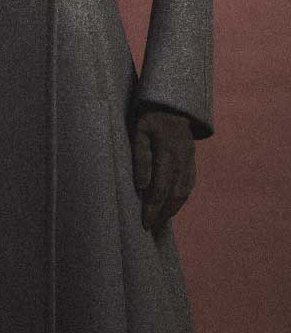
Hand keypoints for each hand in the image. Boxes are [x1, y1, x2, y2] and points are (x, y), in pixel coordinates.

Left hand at [132, 107, 195, 231]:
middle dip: (162, 214)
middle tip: (151, 228)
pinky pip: (189, 184)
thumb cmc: (151, 118)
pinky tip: (172, 205)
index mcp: (168, 155)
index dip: (152, 208)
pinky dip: (181, 198)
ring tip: (160, 222)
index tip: (144, 223)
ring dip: (172, 209)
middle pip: (173, 195)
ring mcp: (189, 161)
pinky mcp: (192, 160)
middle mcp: (182, 161)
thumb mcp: (140, 132)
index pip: (160, 189)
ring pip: (183, 192)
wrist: (172, 104)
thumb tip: (141, 186)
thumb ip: (140, 157)